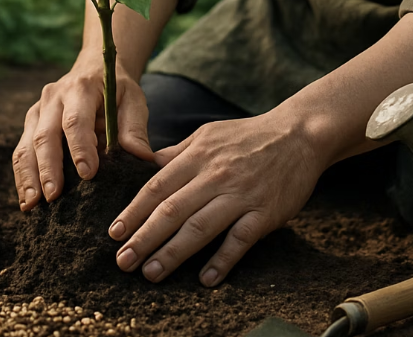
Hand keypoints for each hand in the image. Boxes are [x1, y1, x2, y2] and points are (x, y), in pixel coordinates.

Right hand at [12, 60, 153, 209]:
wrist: (94, 70)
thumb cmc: (115, 90)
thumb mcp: (133, 100)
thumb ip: (135, 128)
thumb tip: (143, 158)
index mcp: (81, 88)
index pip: (76, 120)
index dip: (80, 147)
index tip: (87, 174)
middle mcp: (54, 97)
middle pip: (46, 135)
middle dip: (48, 167)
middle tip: (54, 196)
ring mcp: (38, 110)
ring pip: (26, 145)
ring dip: (28, 177)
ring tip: (32, 205)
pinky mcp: (30, 123)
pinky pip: (21, 152)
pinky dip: (22, 177)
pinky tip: (27, 200)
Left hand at [107, 106, 326, 286]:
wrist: (298, 134)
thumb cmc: (249, 136)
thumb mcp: (209, 133)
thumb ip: (179, 152)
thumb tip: (148, 166)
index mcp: (199, 155)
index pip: (157, 186)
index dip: (133, 211)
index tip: (114, 233)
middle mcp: (216, 174)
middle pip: (172, 210)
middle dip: (144, 238)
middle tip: (123, 262)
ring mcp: (240, 194)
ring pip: (199, 227)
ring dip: (172, 253)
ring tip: (151, 273)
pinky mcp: (264, 212)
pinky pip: (239, 240)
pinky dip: (222, 261)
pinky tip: (206, 279)